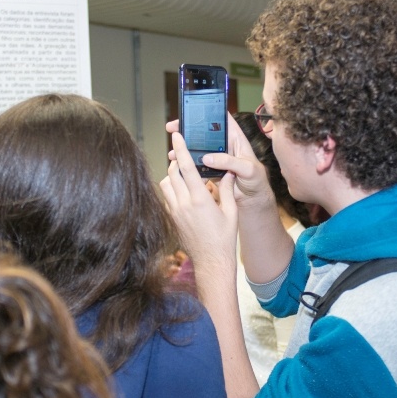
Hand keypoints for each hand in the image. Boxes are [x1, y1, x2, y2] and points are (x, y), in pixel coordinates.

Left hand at [160, 132, 238, 276]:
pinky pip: (166, 197)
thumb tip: (229, 172)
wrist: (211, 262)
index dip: (181, 149)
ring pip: (165, 184)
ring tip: (185, 176)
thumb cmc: (224, 238)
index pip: (187, 167)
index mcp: (200, 199)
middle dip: (177, 161)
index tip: (177, 135)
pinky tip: (183, 192)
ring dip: (172, 176)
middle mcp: (184, 203)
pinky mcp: (171, 219)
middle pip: (172, 172)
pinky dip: (171, 189)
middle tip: (186, 157)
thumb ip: (228, 189)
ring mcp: (175, 212)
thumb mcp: (231, 212)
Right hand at [166, 114, 272, 207]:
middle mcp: (224, 144)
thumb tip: (207, 158)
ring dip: (185, 149)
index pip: (221, 118)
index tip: (192, 112)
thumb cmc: (256, 179)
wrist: (253, 198)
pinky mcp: (210, 168)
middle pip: (204, 131)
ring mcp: (216, 156)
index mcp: (235, 138)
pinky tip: (178, 166)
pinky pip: (197, 164)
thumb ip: (229, 161)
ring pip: (198, 148)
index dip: (207, 112)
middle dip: (188, 129)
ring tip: (173, 153)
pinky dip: (187, 164)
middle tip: (173, 127)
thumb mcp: (247, 168)